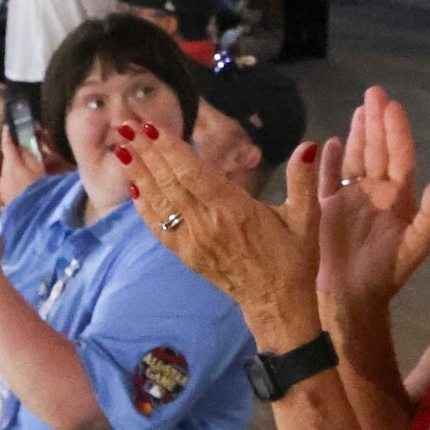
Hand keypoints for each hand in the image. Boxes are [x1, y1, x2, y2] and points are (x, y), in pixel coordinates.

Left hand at [0, 126, 48, 203]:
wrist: (31, 216)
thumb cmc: (40, 190)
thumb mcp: (39, 169)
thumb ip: (30, 154)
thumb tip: (22, 144)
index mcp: (13, 164)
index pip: (7, 145)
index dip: (7, 134)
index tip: (8, 126)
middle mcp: (4, 173)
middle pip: (8, 157)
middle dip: (15, 151)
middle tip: (26, 147)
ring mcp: (2, 184)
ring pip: (8, 168)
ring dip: (16, 165)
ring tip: (29, 167)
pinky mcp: (4, 194)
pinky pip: (9, 179)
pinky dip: (15, 176)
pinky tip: (25, 181)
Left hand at [123, 121, 323, 353]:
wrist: (277, 304)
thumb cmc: (293, 259)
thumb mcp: (307, 218)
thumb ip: (303, 180)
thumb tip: (308, 145)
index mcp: (235, 210)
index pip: (194, 173)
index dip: (171, 149)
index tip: (152, 127)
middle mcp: (207, 224)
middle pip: (170, 182)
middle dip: (147, 152)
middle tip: (127, 125)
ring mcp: (192, 241)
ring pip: (160, 202)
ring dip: (139, 173)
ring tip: (122, 146)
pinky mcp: (186, 255)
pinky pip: (159, 227)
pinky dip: (144, 206)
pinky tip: (133, 187)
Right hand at [315, 89, 429, 326]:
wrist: (353, 297)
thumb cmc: (387, 273)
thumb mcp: (415, 248)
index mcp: (400, 198)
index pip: (400, 157)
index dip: (397, 131)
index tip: (393, 106)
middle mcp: (378, 192)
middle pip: (378, 149)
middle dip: (377, 121)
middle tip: (375, 92)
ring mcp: (353, 197)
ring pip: (356, 157)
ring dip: (358, 132)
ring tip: (360, 108)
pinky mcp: (329, 206)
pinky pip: (329, 177)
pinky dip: (330, 159)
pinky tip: (332, 141)